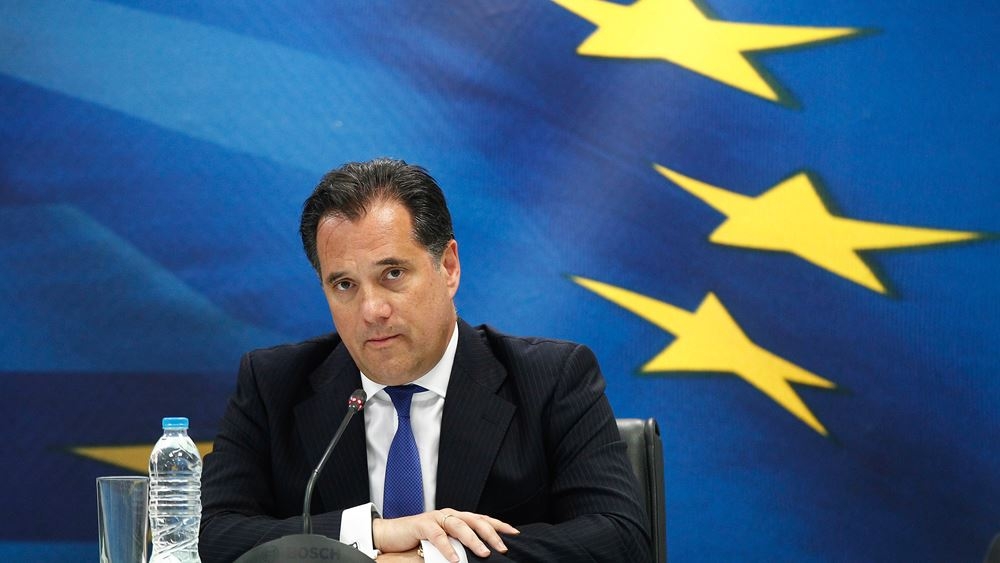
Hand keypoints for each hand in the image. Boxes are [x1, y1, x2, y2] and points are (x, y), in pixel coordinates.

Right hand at [373, 509, 518, 561]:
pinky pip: (438, 536)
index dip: (499, 525)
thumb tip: (481, 555)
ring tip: (484, 553)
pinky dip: (447, 548)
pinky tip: (455, 559)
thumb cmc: (418, 540)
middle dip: (491, 534)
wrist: (390, 535)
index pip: (482, 519)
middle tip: (503, 547)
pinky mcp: (422, 525)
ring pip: (460, 526)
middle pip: (475, 521)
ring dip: (473, 541)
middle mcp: (449, 515)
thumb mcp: (444, 542)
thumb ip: (459, 544)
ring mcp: (436, 518)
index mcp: (457, 517)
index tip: (515, 533)